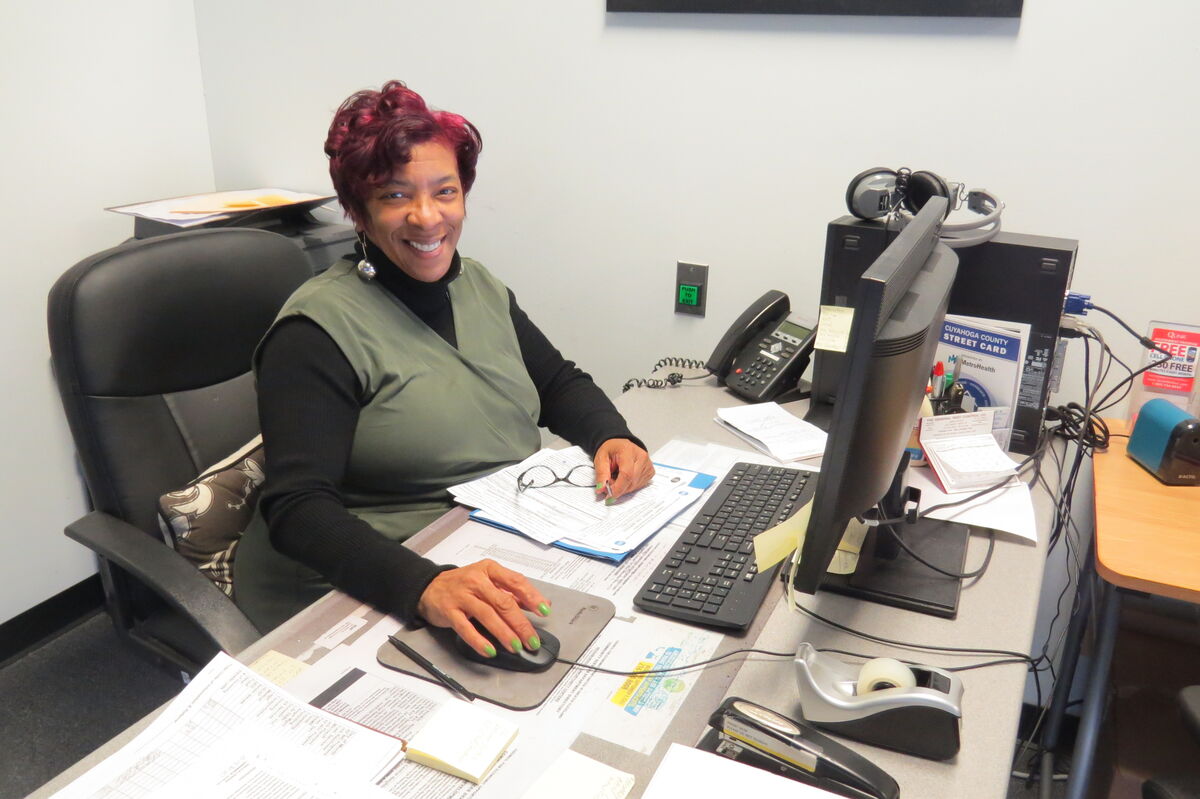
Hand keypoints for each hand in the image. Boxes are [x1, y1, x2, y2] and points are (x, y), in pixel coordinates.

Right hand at [416, 559, 549, 657]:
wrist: (429, 587)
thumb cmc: (463, 584)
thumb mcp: (488, 581)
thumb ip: (512, 592)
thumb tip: (541, 603)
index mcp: (489, 570)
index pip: (515, 581)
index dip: (532, 596)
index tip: (544, 610)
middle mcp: (476, 580)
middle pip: (503, 602)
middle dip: (520, 623)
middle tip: (531, 639)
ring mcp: (462, 595)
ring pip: (487, 615)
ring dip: (504, 633)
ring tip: (515, 646)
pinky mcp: (449, 611)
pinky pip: (466, 628)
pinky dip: (479, 640)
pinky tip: (490, 650)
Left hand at [593, 438, 653, 500]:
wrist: (620, 445)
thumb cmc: (611, 450)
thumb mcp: (600, 459)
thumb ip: (601, 474)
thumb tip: (602, 489)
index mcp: (628, 451)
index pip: (627, 474)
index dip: (618, 488)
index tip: (609, 495)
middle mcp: (641, 457)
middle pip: (632, 482)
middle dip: (618, 488)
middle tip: (608, 486)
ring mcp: (648, 464)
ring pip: (635, 485)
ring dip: (624, 487)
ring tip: (616, 478)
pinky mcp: (650, 471)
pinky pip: (639, 485)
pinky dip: (630, 486)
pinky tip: (625, 478)